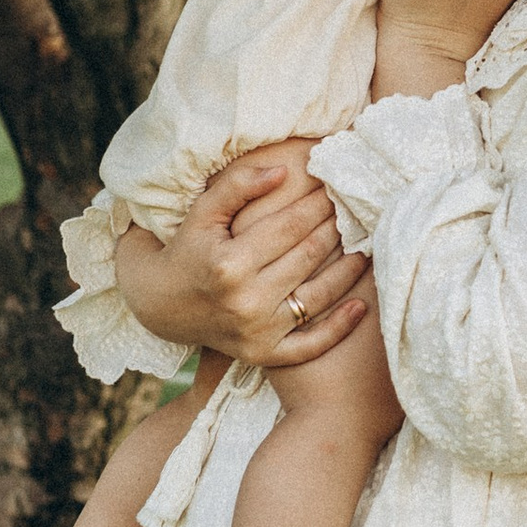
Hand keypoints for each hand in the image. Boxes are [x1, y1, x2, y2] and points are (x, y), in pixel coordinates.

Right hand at [115, 143, 371, 369]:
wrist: (160, 305)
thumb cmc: (186, 250)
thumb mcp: (203, 213)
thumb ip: (239, 186)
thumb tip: (283, 171)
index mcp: (229, 264)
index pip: (289, 226)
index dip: (316, 203)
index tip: (333, 186)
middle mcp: (246, 301)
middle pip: (308, 256)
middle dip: (335, 228)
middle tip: (355, 209)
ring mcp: (257, 332)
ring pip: (318, 295)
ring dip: (348, 269)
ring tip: (366, 246)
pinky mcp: (264, 355)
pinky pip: (310, 344)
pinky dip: (339, 327)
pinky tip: (361, 305)